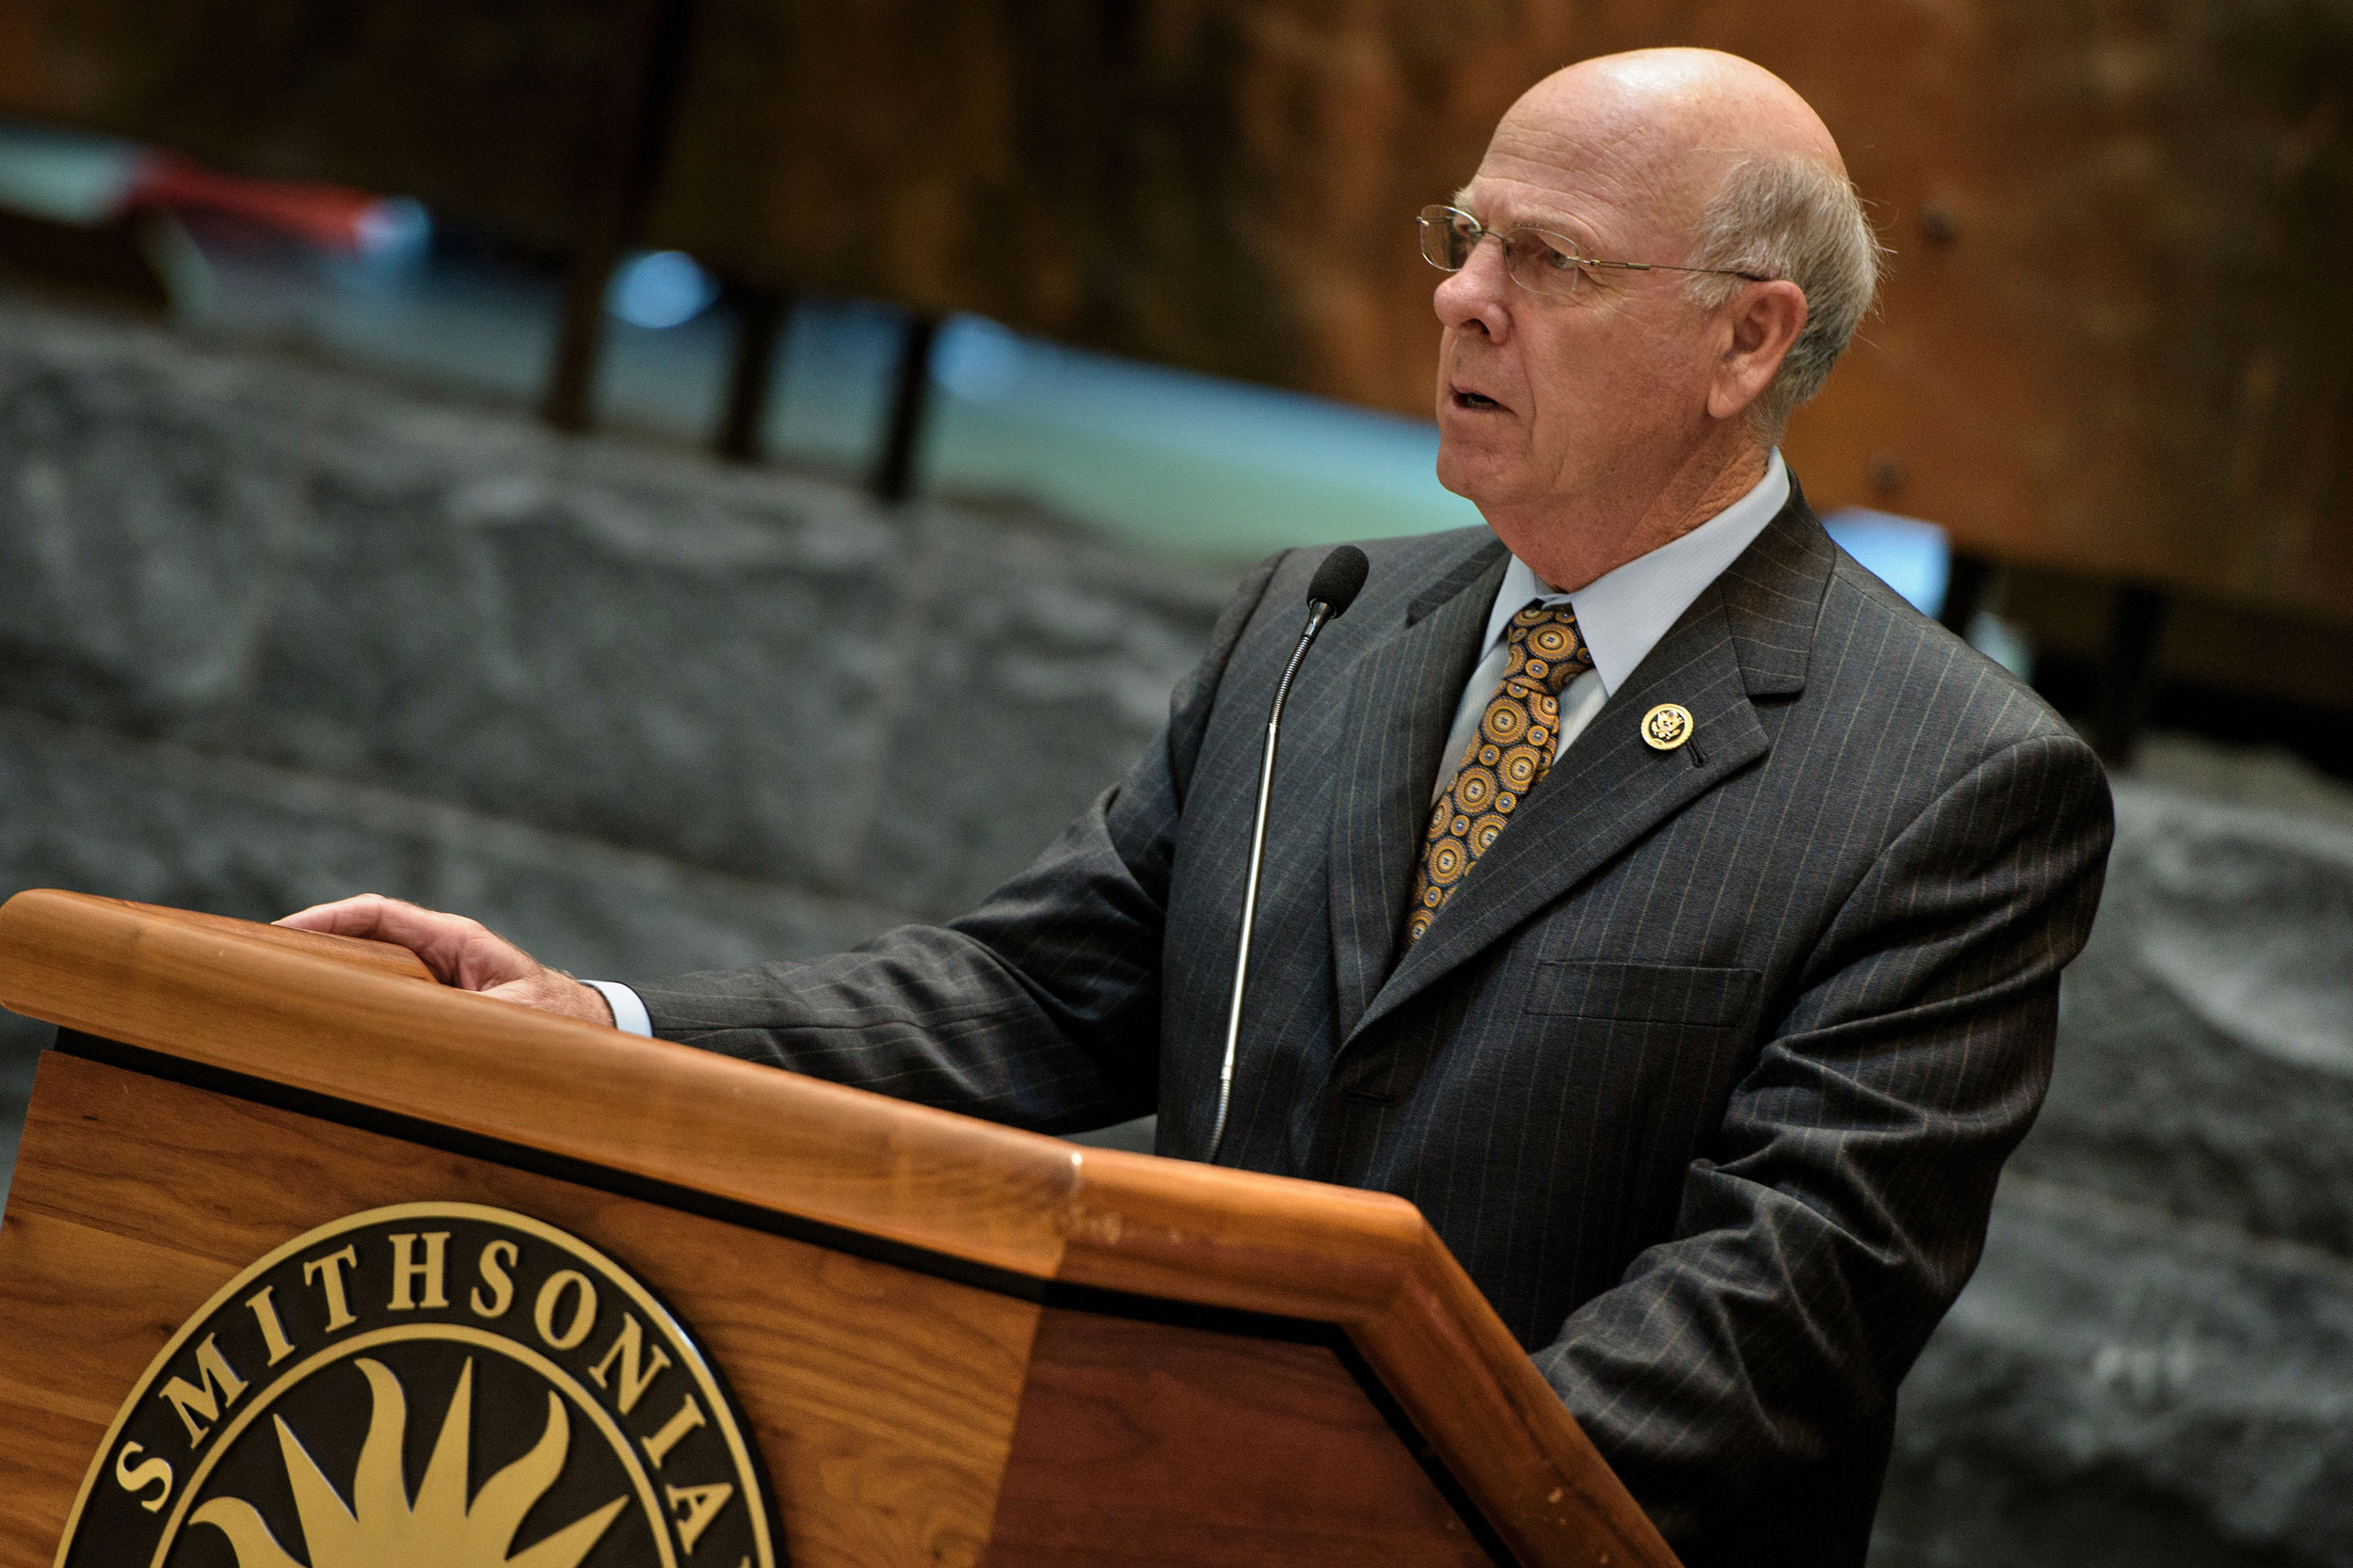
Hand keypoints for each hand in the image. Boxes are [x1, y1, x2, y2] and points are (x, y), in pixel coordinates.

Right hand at [276, 895, 615, 1026]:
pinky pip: (379, 1000)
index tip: (279, 936)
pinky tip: (309, 1027)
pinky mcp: (430, 1010)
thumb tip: (423, 1029)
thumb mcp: (519, 1019)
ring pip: (364, 971)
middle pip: (359, 939)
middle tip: (250, 964)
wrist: (591, 1035)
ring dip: (321, 980)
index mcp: (457, 942)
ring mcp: (431, 981)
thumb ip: (475, 1020)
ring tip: (264, 994)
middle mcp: (438, 955)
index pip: (378, 915)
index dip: (326, 920)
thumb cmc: (561, 1022)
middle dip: (308, 948)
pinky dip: (344, 1007)